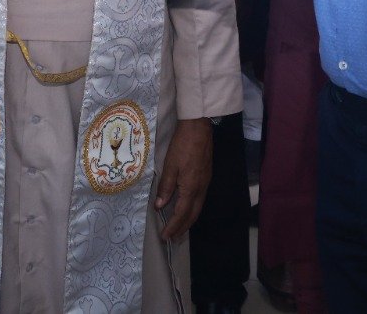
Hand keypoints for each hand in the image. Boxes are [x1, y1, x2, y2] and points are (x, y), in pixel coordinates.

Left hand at [154, 119, 212, 240]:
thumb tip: (159, 206)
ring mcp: (205, 183)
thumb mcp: (170, 166)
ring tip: (178, 229)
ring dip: (188, 220)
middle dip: (182, 228)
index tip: (165, 236)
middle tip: (172, 238)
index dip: (173, 226)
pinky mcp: (206, 177)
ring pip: (198, 208)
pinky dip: (192, 210)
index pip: (181, 213)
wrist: (199, 128)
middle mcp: (201, 189)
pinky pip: (200, 200)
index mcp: (191, 188)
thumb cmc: (182, 145)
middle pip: (192, 215)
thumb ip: (166, 187)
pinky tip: (186, 209)